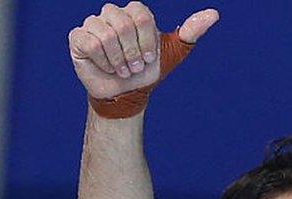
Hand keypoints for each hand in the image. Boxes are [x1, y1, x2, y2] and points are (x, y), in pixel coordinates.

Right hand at [68, 2, 218, 98]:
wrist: (126, 93)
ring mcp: (93, 23)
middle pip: (123, 25)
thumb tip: (214, 14)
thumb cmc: (148, 71)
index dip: (146, 42)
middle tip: (134, 68)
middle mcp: (112, 13)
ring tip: (121, 70)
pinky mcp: (78, 37)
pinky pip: (90, 43)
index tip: (149, 59)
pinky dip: (102, 61)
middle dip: (132, 53)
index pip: (141, 16)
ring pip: (106, 35)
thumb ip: (191, 32)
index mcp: (134, 12)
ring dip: (118, 60)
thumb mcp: (174, 53)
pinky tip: (106, 67)